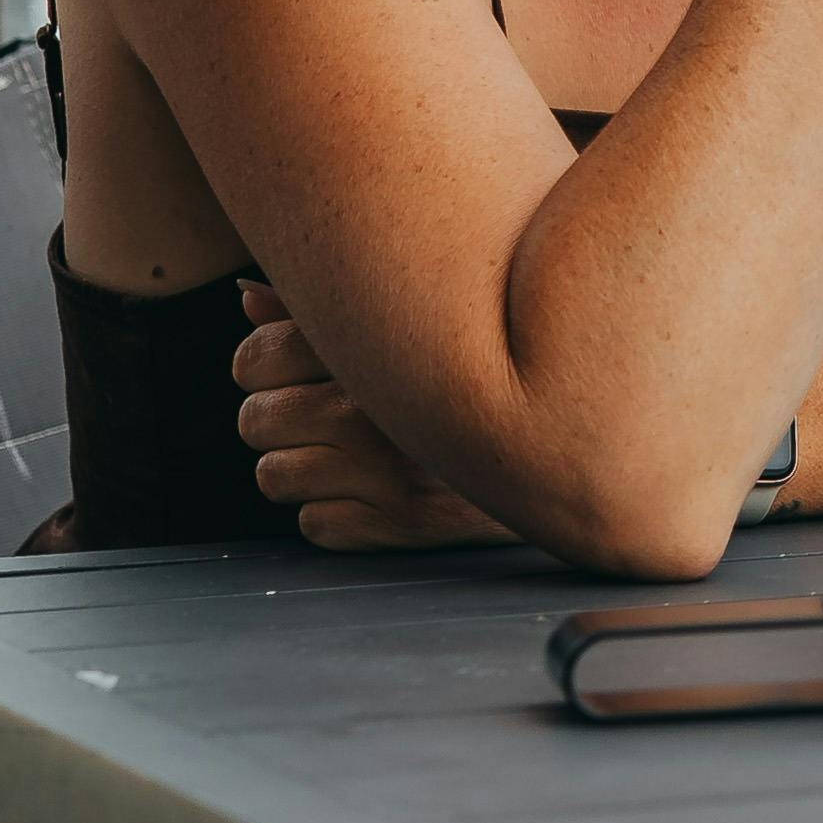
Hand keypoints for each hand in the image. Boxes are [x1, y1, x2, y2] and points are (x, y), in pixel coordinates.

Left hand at [232, 281, 508, 551]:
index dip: (261, 368)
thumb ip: (326, 309)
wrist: (577, 434)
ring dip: (303, 471)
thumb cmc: (485, 369)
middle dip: (280, 424)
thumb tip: (246, 297)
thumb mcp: (414, 322)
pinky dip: (340, 515)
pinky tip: (382, 491)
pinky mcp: (406, 523)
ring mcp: (390, 470)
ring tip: (353, 455)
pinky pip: (316, 525)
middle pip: (255, 422)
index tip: (290, 373)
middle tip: (328, 418)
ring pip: (275, 477)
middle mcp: (375, 407)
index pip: (256, 356)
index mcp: (377, 343)